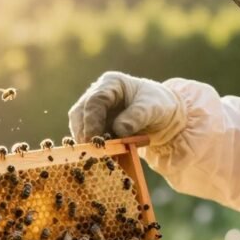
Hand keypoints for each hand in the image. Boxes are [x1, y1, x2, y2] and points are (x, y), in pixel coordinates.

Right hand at [68, 71, 184, 146]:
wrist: (161, 117)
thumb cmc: (158, 106)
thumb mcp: (153, 108)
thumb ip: (137, 116)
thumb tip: (119, 130)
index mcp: (112, 83)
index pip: (95, 100)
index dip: (92, 120)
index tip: (95, 139)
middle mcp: (98, 93)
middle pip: (81, 112)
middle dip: (85, 132)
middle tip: (91, 151)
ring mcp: (94, 109)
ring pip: (78, 124)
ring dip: (84, 141)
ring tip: (95, 156)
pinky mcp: (94, 124)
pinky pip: (85, 135)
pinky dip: (89, 146)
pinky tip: (98, 156)